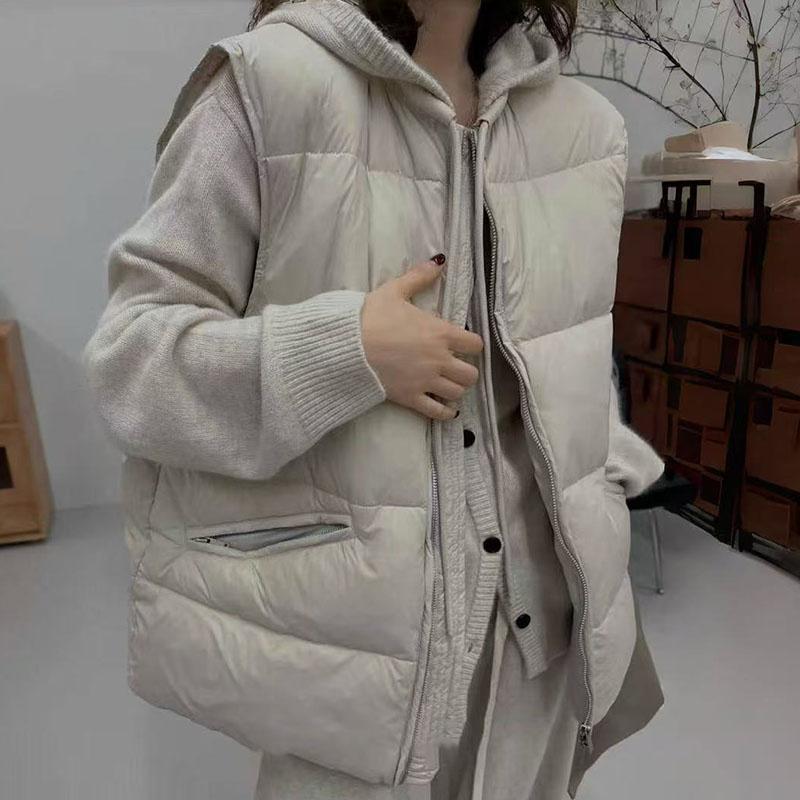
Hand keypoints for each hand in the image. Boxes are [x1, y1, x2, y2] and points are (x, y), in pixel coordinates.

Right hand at [361, 254, 483, 420]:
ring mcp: (426, 381)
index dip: (471, 344)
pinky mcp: (411, 398)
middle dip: (466, 370)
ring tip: (447, 385)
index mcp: (440, 333)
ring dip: (456, 389)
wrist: (347, 345)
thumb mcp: (395, 291)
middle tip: (455, 367)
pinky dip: (445, 412)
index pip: (475, 344)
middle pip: (471, 373)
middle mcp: (439, 359)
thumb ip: (419, 277)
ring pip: (458, 392)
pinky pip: (438, 412)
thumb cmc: (371, 316)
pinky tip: (445, 408)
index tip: (463, 344)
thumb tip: (439, 262)